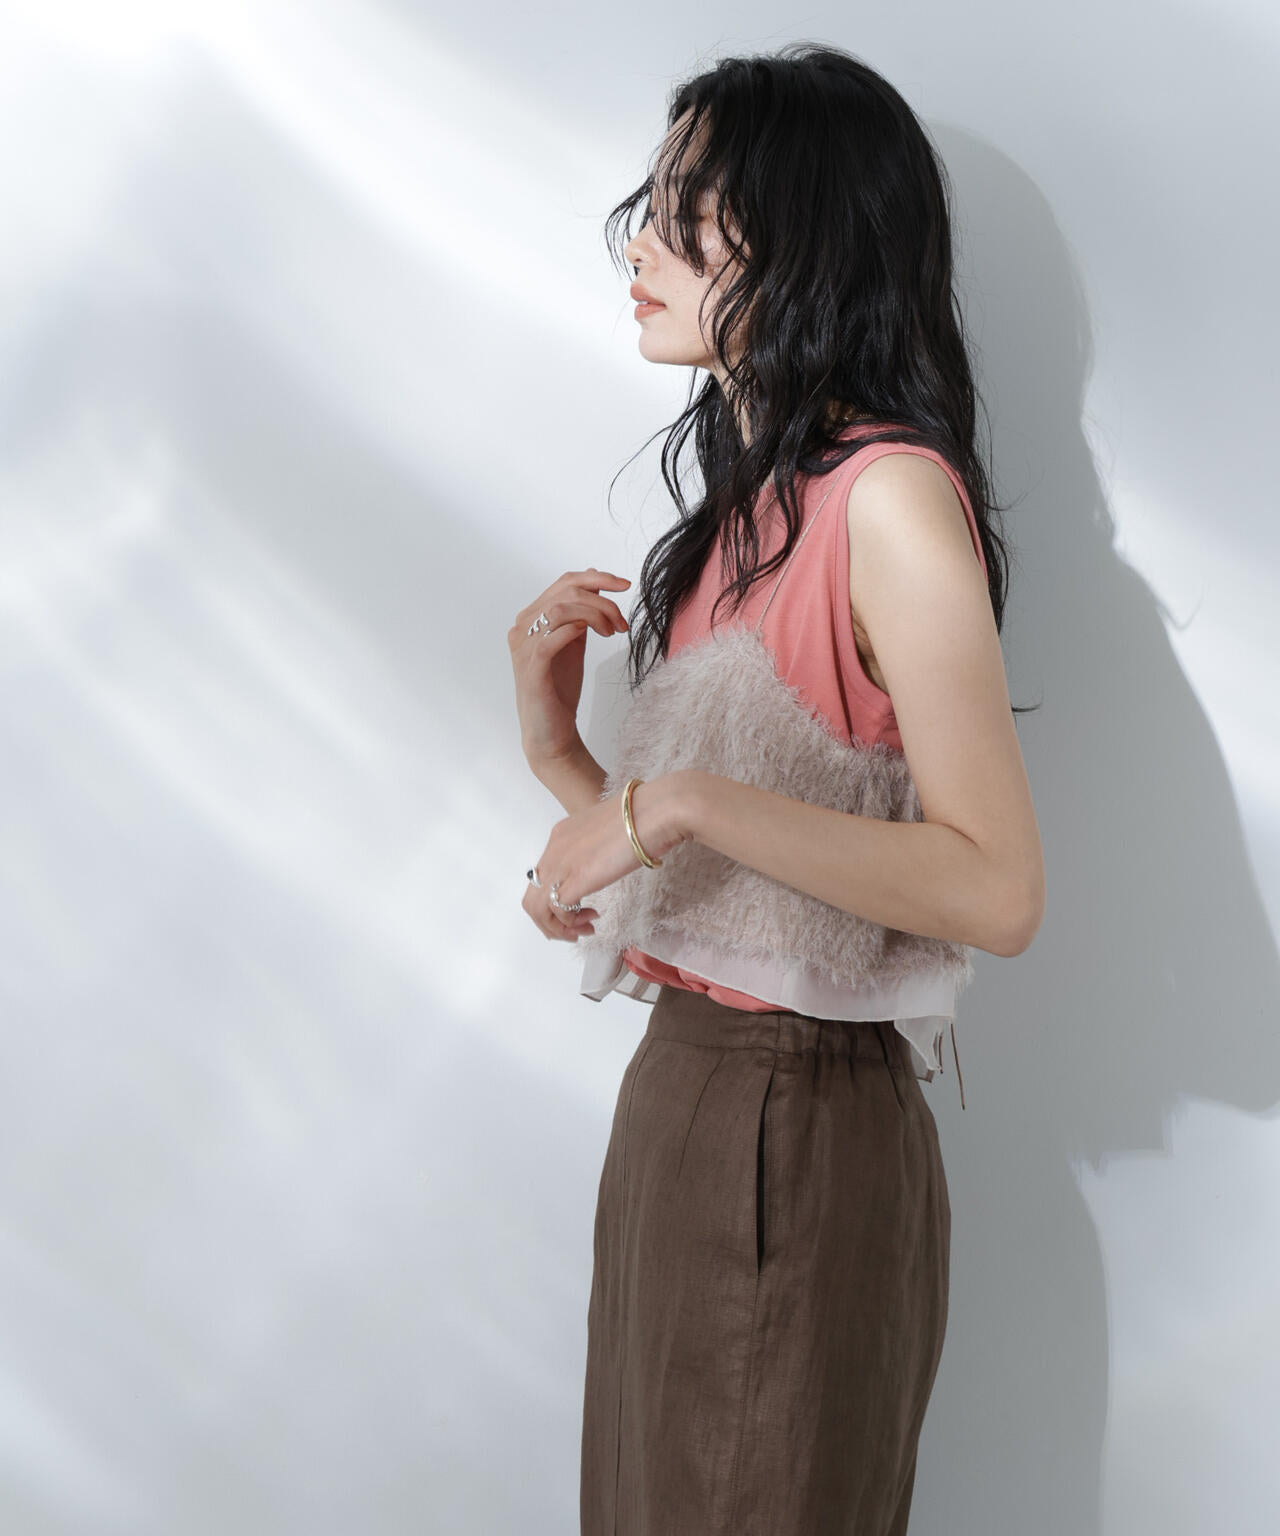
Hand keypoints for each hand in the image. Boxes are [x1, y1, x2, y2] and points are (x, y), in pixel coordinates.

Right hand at [508, 567, 631, 766]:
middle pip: (565, 591)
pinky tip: (591, 634)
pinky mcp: (530, 669)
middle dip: (602, 601)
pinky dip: (573, 630)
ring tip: (612, 632)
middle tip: (621, 623)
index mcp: (531, 617)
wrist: (551, 732)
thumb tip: (594, 576)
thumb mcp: (574, 642)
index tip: (624, 586)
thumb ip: (580, 612)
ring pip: (559, 610)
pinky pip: (550, 640)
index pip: (565, 582)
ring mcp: (523, 648)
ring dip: (594, 615)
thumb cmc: (560, 688)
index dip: (597, 578)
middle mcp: (522, 628)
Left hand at [522, 776, 689, 941]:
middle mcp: (554, 849)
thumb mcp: (608, 830)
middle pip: (532, 897)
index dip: (555, 900)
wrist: (655, 811)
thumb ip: (597, 846)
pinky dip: (570, 924)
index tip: (580, 908)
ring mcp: (563, 863)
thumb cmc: (644, 815)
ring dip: (558, 928)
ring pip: (538, 908)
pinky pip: (558, 910)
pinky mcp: (577, 878)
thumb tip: (605, 860)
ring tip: (584, 929)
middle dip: (551, 922)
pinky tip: (591, 920)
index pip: (543, 877)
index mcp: (561, 835)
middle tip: (576, 928)